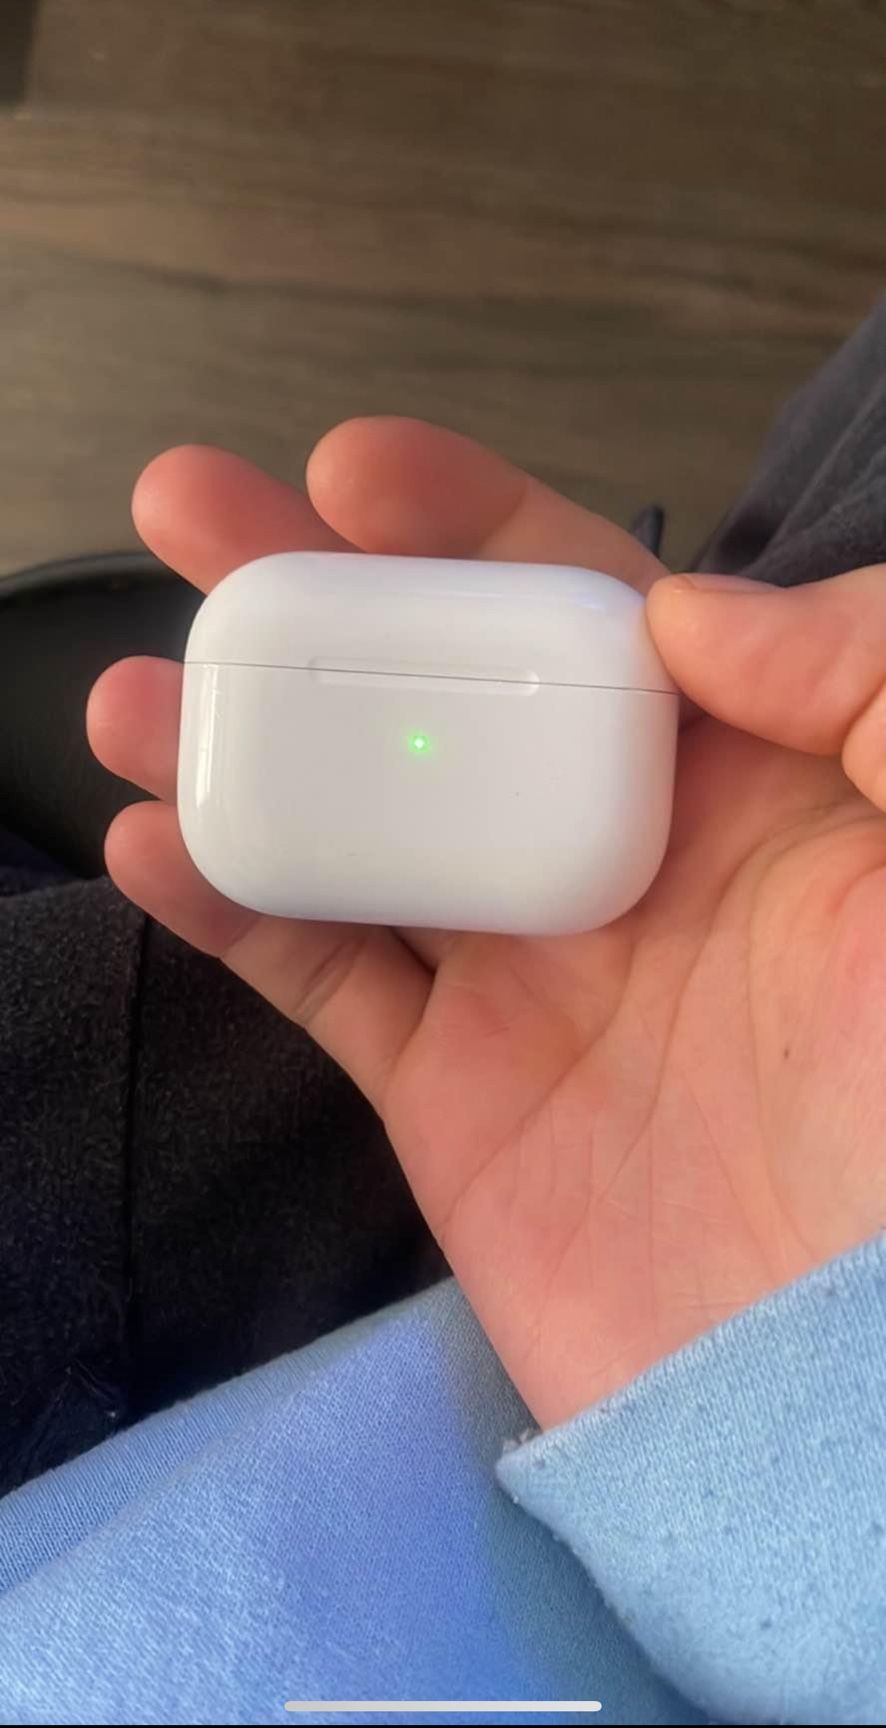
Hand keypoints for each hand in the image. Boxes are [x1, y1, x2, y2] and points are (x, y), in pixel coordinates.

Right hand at [88, 421, 885, 1429]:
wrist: (865, 1387)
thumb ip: (858, 677)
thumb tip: (681, 609)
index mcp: (750, 788)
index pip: (590, 616)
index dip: (470, 528)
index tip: (357, 471)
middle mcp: (625, 866)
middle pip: (441, 697)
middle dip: (318, 600)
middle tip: (192, 517)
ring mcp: (532, 985)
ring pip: (359, 824)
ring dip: (242, 743)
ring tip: (131, 687)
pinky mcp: (457, 1105)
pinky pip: (324, 982)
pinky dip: (233, 910)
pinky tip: (156, 840)